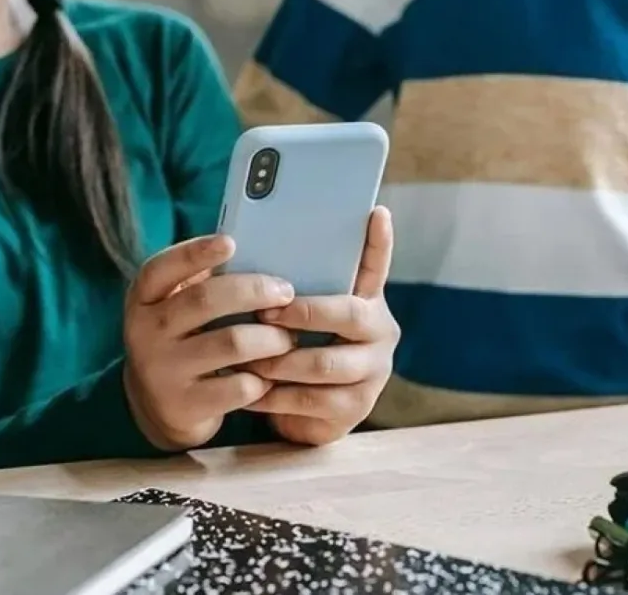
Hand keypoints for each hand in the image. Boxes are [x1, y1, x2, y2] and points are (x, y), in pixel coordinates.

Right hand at [122, 235, 297, 450]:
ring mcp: (164, 371)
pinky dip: (264, 378)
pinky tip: (273, 374)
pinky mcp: (186, 405)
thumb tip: (259, 253)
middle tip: (286, 292)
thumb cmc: (182, 340)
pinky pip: (239, 386)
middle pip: (206, 300)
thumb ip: (202, 282)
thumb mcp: (176, 309)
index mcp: (143, 299)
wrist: (157, 406)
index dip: (195, 252)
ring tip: (289, 337)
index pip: (161, 268)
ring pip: (233, 343)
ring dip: (271, 337)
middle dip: (255, 291)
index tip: (231, 242)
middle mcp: (146, 332)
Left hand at [244, 207, 399, 444]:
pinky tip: (247, 389)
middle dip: (303, 313)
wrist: (306, 416)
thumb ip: (292, 291)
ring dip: (279, 359)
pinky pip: (308, 399)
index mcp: (368, 303)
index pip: (376, 267)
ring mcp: (372, 373)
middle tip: (263, 313)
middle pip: (349, 315)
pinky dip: (272, 395)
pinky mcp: (355, 409)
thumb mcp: (299, 320)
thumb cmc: (296, 352)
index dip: (378, 242)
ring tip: (246, 355)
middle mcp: (380, 334)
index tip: (376, 212)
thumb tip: (247, 251)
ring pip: (324, 362)